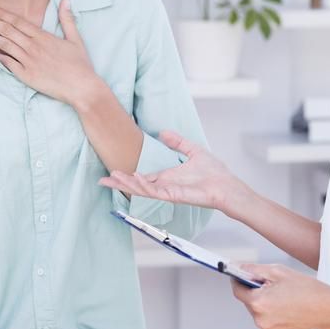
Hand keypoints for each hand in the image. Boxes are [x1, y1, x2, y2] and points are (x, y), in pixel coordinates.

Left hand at [0, 0, 98, 105]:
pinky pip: (7, 63)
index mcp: (44, 37)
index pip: (18, 22)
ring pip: (5, 44)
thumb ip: (67, 19)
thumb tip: (65, 0)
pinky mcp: (26, 75)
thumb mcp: (75, 39)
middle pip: (8, 30)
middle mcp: (33, 47)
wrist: (81, 87)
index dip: (2, 15)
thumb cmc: (80, 65)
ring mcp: (28, 61)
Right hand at [98, 130, 247, 213]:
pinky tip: (134, 177)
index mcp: (167, 177)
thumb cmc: (214, 173)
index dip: (126, 176)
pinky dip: (144, 185)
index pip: (141, 177)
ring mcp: (169, 192)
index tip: (111, 172)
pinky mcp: (176, 196)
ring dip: (128, 184)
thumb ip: (178, 142)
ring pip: (143, 189)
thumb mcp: (193, 150)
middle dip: (120, 183)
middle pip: (137, 185)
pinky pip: (156, 191)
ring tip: (114, 177)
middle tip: (102, 180)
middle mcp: (165, 186)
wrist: (227, 185)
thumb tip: (163, 132)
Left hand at [231, 263, 329, 328]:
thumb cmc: (308, 291)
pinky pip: (266, 321)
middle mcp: (261, 318)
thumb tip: (241, 268)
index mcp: (259, 302)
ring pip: (257, 311)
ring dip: (263, 302)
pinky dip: (270, 313)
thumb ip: (255, 269)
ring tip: (281, 296)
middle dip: (255, 291)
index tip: (238, 275)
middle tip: (271, 284)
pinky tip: (284, 306)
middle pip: (248, 301)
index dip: (238, 280)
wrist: (327, 309)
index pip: (237, 289)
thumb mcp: (279, 272)